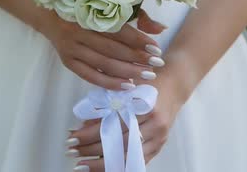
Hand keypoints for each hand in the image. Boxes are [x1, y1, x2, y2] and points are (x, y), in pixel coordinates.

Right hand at [37, 8, 166, 90]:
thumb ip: (138, 16)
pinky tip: (127, 85)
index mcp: (90, 13)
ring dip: (127, 72)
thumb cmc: (86, 8)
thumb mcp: (111, 6)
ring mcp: (72, 48)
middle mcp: (79, 31)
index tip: (156, 49)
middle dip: (137, 58)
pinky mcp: (68, 62)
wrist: (48, 14)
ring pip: (104, 64)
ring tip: (146, 75)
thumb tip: (161, 28)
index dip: (139, 40)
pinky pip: (91, 76)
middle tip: (156, 64)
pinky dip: (110, 82)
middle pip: (113, 49)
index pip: (119, 30)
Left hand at [65, 79, 185, 169]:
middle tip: (72, 152)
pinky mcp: (160, 145)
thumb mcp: (125, 88)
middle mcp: (154, 123)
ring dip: (102, 163)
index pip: (111, 124)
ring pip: (127, 156)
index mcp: (144, 105)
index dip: (89, 133)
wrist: (174, 85)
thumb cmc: (146, 83)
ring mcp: (159, 137)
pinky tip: (105, 168)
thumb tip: (81, 126)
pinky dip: (120, 166)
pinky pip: (138, 162)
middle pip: (118, 143)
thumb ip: (106, 106)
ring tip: (83, 165)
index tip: (72, 137)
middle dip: (91, 150)